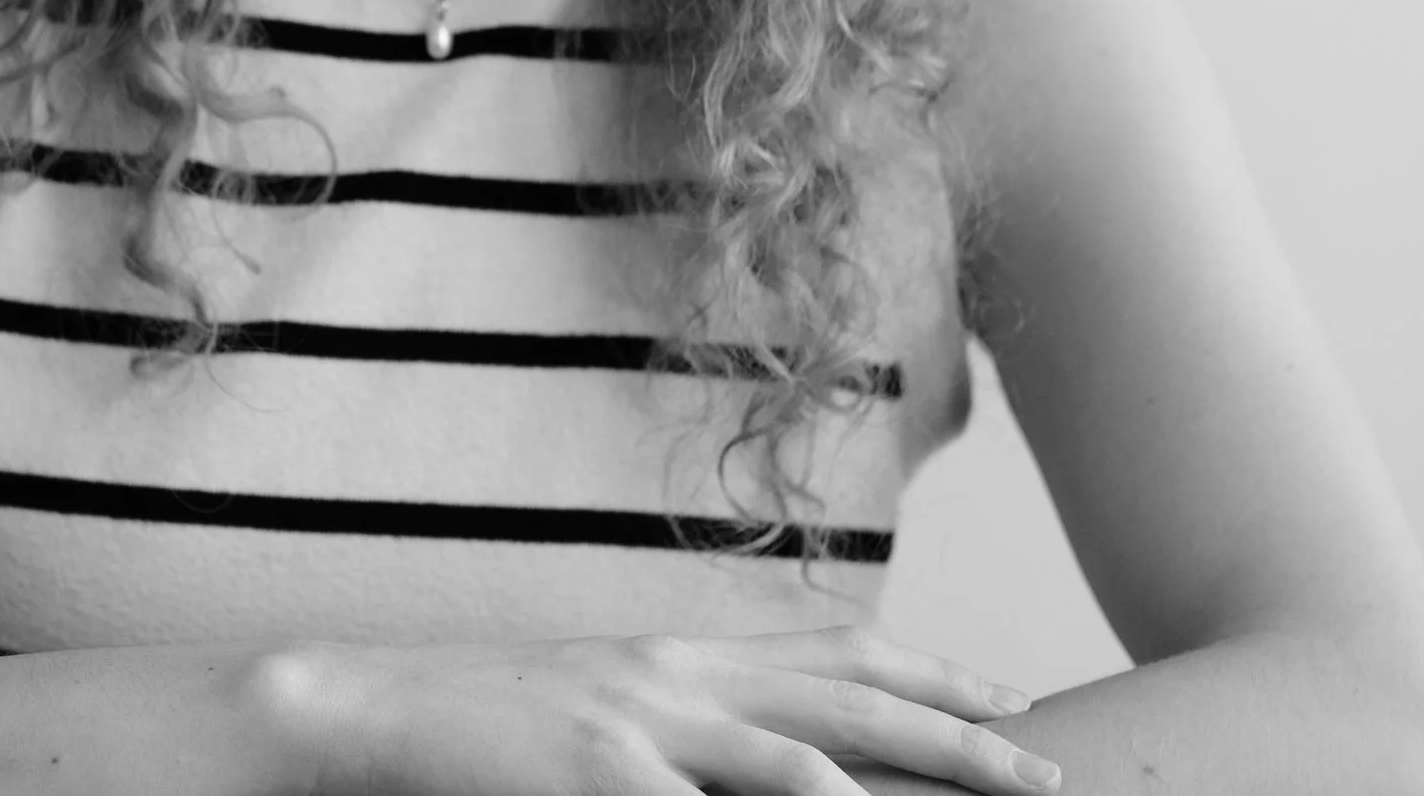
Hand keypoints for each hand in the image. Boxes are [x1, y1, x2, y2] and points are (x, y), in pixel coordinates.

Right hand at [292, 625, 1059, 795]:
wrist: (372, 704)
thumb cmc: (489, 721)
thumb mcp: (603, 705)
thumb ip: (684, 725)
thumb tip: (767, 757)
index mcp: (685, 656)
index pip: (838, 653)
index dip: (933, 672)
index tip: (1013, 696)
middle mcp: (679, 674)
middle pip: (849, 700)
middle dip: (959, 736)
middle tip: (1051, 770)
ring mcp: (639, 719)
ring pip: (798, 762)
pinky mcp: (596, 771)